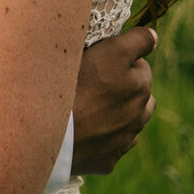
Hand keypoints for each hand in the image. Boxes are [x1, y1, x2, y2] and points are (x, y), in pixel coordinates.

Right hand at [71, 26, 156, 174]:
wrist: (40, 131)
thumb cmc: (61, 82)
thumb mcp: (94, 48)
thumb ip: (131, 40)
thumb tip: (153, 35)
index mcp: (136, 73)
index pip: (141, 48)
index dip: (119, 47)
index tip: (102, 50)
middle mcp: (139, 104)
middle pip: (141, 83)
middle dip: (125, 78)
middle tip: (92, 77)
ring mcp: (126, 134)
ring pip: (137, 115)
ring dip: (124, 107)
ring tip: (93, 103)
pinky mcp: (113, 157)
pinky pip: (117, 141)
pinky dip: (107, 133)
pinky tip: (84, 127)